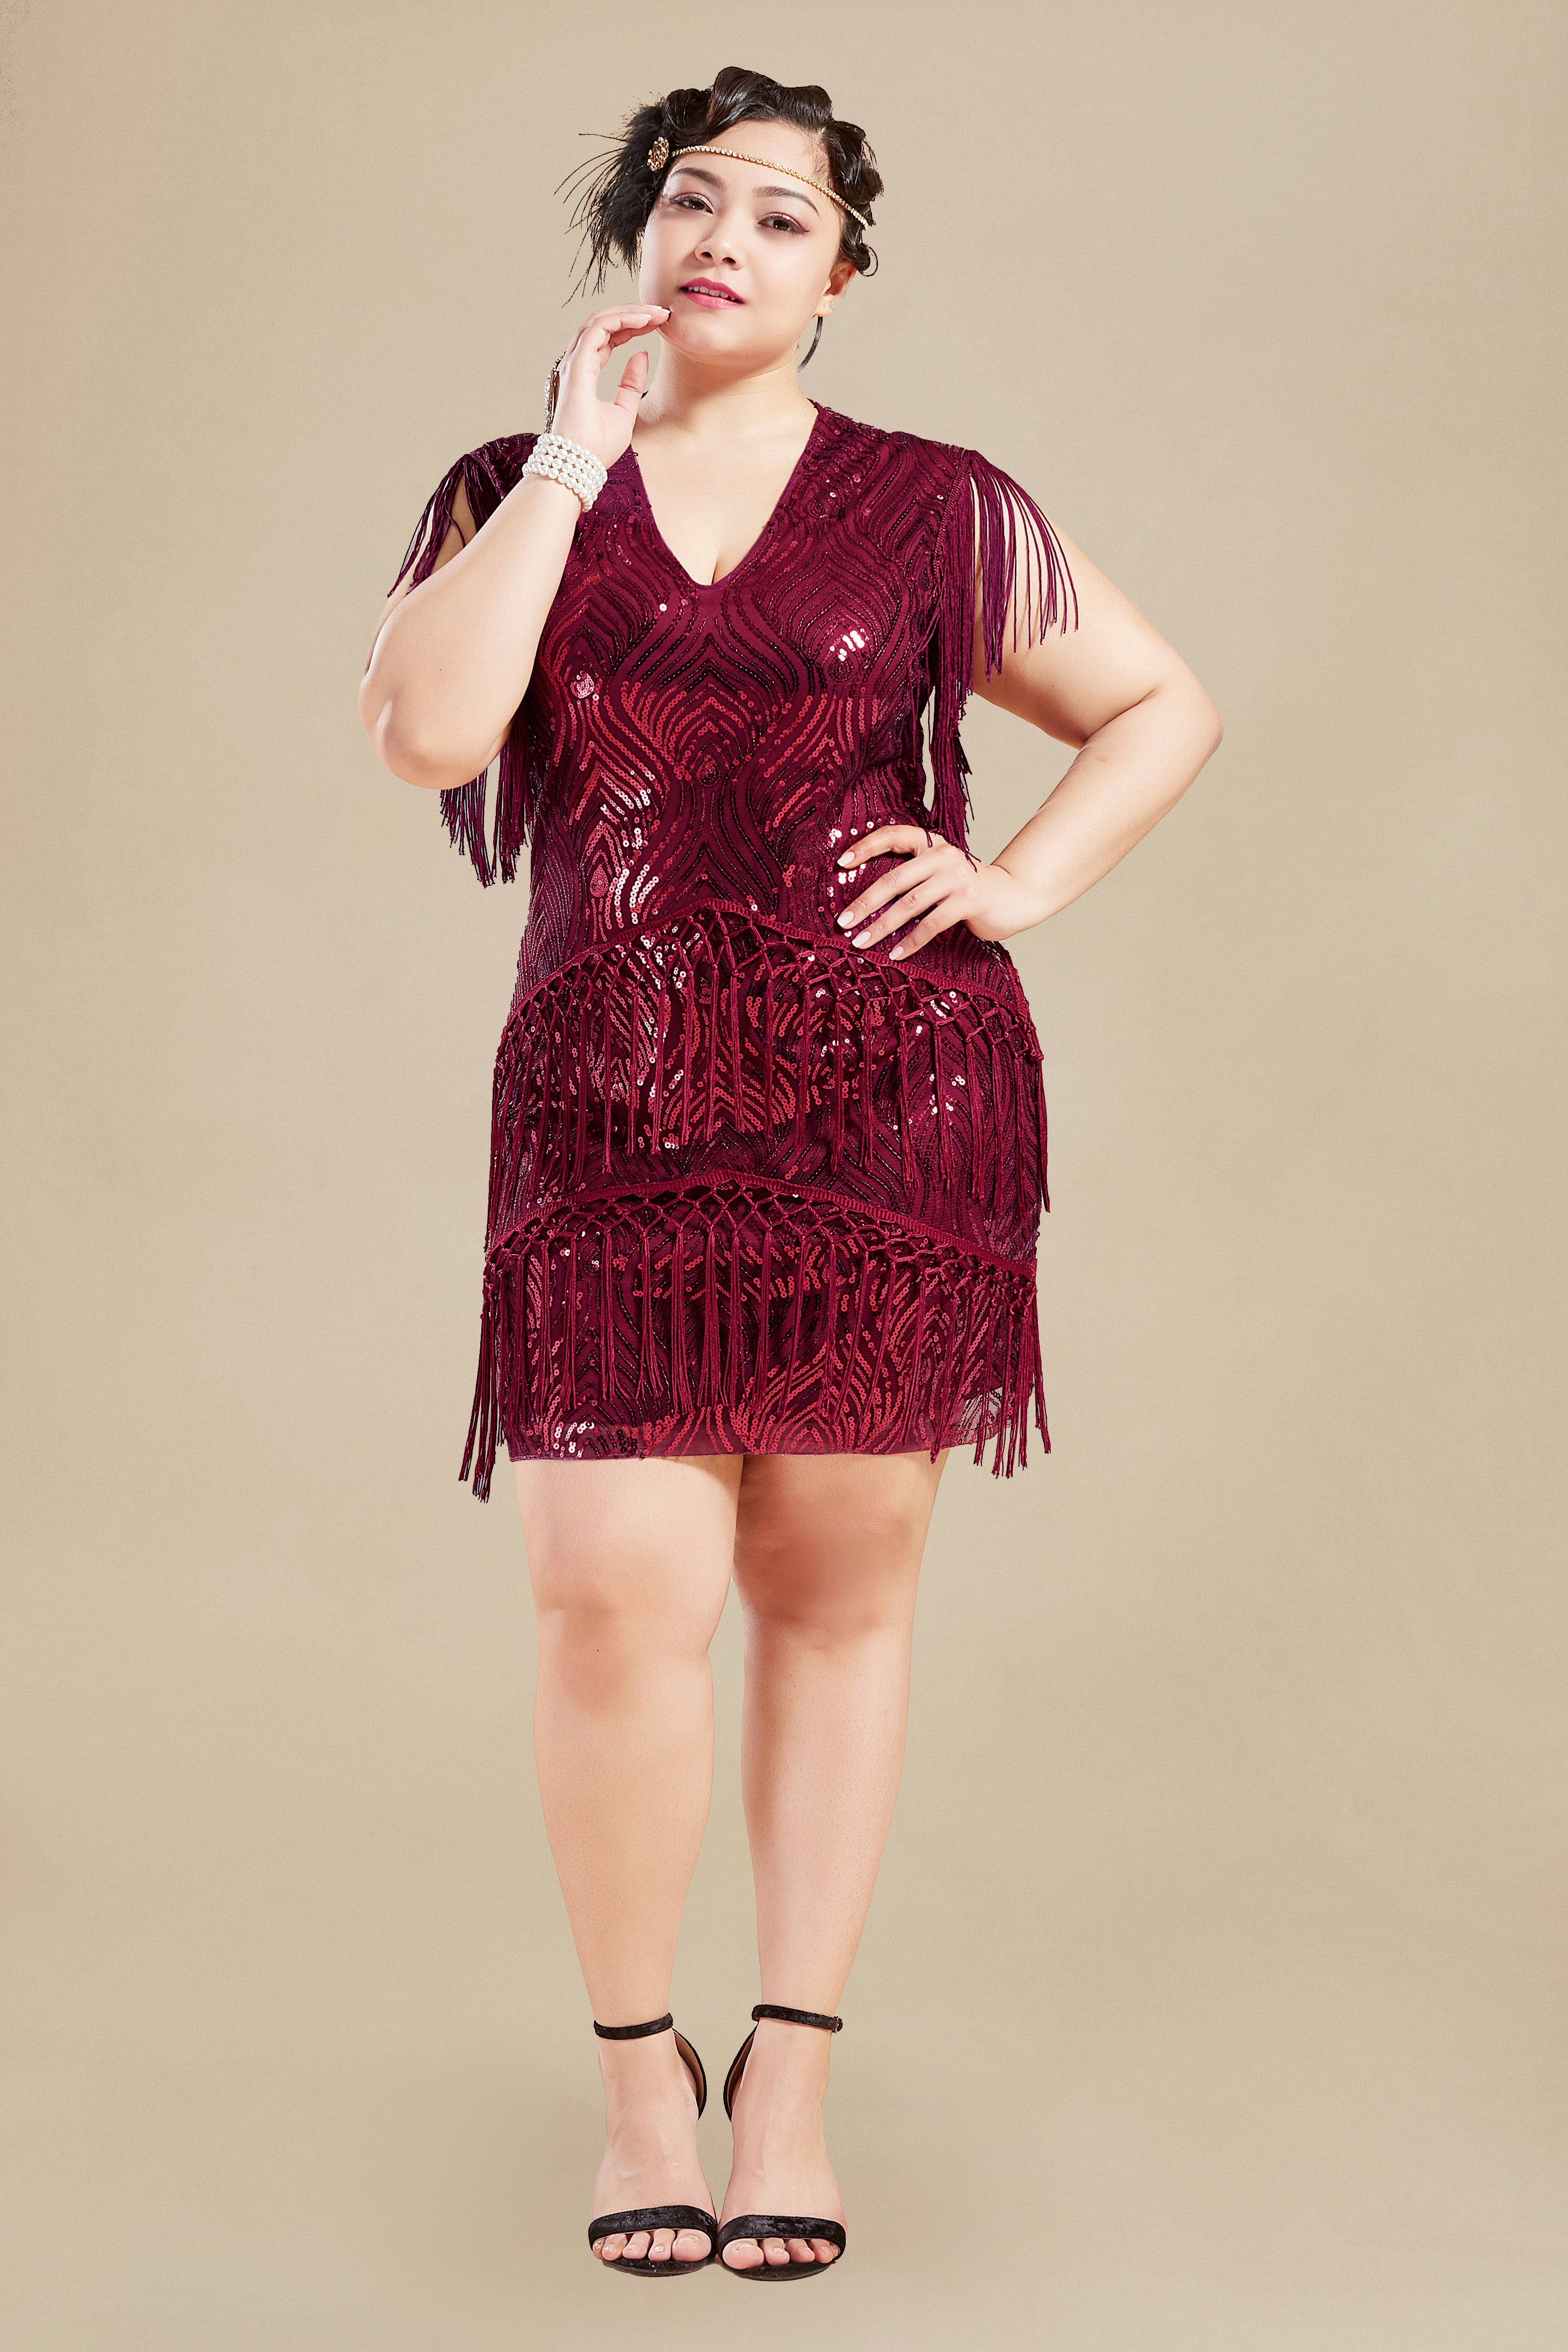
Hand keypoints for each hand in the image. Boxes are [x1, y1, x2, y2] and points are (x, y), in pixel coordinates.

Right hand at [546, 304, 670, 469]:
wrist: (579, 466)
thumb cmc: (596, 447)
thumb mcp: (625, 412)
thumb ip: (631, 384)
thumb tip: (642, 355)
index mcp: (586, 372)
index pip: (608, 337)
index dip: (631, 326)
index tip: (657, 323)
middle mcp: (577, 363)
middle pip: (604, 323)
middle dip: (633, 314)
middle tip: (661, 312)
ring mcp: (575, 363)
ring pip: (600, 320)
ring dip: (629, 312)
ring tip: (656, 312)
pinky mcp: (577, 366)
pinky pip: (598, 329)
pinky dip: (620, 320)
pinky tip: (643, 320)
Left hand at [834, 825, 1047, 959]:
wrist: (1015, 897)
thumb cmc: (968, 891)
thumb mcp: (940, 875)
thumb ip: (914, 876)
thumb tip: (866, 900)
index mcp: (932, 844)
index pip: (893, 835)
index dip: (865, 846)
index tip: (840, 864)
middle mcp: (944, 855)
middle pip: (894, 878)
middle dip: (865, 903)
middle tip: (843, 922)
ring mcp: (957, 876)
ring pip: (909, 904)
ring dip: (882, 926)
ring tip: (861, 942)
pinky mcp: (969, 899)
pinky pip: (931, 923)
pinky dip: (911, 941)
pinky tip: (896, 954)